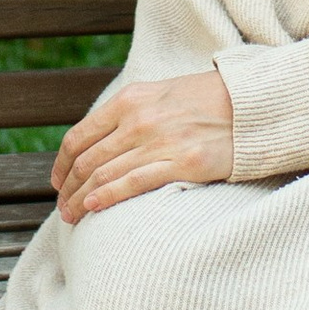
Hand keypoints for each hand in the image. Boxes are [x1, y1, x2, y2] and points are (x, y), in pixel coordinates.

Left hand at [52, 67, 234, 221]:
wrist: (250, 104)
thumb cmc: (206, 100)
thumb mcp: (160, 93)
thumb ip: (129, 114)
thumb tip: (100, 141)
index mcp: (129, 100)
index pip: (79, 136)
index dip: (62, 164)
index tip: (58, 181)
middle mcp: (138, 120)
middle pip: (87, 160)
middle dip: (67, 187)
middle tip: (61, 206)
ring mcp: (159, 142)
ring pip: (104, 175)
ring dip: (80, 199)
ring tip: (70, 216)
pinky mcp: (182, 164)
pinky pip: (132, 184)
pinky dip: (106, 197)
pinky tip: (92, 209)